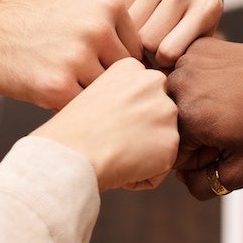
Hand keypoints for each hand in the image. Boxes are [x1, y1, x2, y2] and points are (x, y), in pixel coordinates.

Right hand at [0, 0, 142, 110]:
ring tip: (72, 96)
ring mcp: (78, 57)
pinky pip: (85, 109)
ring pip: (108, 94)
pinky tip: (55, 101)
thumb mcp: (74, 8)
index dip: (120, 67)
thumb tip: (149, 62)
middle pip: (127, 74)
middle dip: (111, 87)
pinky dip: (74, 111)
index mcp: (107, 4)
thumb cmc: (29, 26)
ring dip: (95, 101)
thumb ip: (110, 28)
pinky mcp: (59, 86)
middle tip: (91, 94)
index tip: (100, 74)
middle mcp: (97, 27)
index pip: (138, 49)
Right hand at [32, 58, 178, 191]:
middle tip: (110, 140)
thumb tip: (137, 118)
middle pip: (156, 116)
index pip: (143, 96)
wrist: (71, 152)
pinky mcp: (171, 141)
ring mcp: (166, 111)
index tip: (105, 122)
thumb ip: (122, 97)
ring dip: (143, 154)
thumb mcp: (94, 95)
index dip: (125, 117)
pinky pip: (162, 167)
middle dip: (139, 134)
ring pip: (161, 141)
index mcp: (132, 67)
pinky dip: (144, 176)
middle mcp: (154, 82)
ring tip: (114, 153)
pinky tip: (121, 167)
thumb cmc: (72, 131)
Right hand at [119, 0, 229, 67]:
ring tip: (139, 35)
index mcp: (206, 7)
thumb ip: (188, 52)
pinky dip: (124, 15)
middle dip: (146, 49)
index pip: (169, 51)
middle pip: (147, 39)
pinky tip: (133, 16)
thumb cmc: (199, 3)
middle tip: (148, 49)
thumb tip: (158, 85)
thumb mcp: (206, 27)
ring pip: (130, 24)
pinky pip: (121, 5)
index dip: (161, 63)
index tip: (161, 61)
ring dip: (132, 34)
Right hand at [167, 37, 242, 199]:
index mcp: (186, 119)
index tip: (225, 144)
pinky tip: (226, 85)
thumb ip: (207, 186)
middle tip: (229, 124)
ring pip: (176, 99)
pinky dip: (201, 83)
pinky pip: (186, 75)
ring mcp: (185, 62)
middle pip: (172, 125)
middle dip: (195, 131)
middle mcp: (177, 87)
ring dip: (194, 106)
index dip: (201, 155)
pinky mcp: (195, 48)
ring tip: (228, 104)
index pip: (174, 152)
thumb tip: (183, 180)